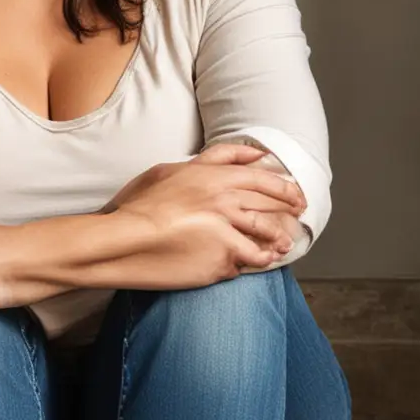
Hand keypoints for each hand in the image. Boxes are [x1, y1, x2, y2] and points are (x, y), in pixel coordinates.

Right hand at [104, 142, 307, 286]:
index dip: (286, 190)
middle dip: (288, 216)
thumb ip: (213, 158)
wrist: (122, 240)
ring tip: (279, 249)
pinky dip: (248, 264)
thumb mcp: (171, 169)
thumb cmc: (140, 205)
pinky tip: (249, 264)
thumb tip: (251, 154)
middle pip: (270, 209)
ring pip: (266, 239)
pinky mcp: (222, 262)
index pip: (266, 181)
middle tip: (295, 221)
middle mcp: (227, 204)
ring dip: (275, 244)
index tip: (296, 197)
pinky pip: (245, 263)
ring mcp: (227, 234)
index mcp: (217, 178)